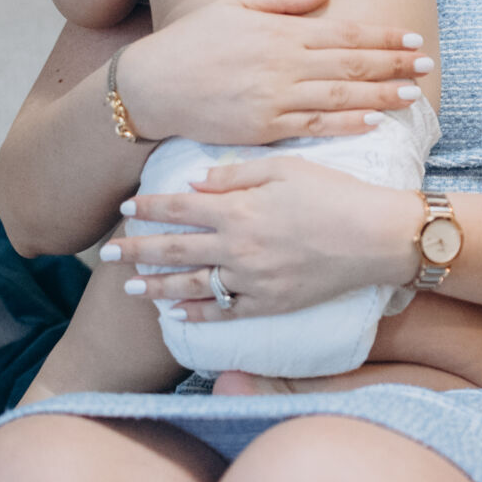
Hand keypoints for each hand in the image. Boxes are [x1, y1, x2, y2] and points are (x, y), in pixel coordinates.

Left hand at [107, 161, 423, 323]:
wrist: (376, 237)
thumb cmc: (335, 193)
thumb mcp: (286, 167)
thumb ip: (236, 175)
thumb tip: (194, 183)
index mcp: (238, 209)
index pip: (178, 208)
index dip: (149, 208)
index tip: (126, 209)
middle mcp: (237, 248)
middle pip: (173, 250)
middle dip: (135, 250)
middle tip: (105, 253)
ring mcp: (252, 280)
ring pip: (191, 286)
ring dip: (155, 287)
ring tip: (130, 287)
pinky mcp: (271, 304)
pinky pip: (225, 312)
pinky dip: (198, 314)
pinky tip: (176, 313)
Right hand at [115, 0, 431, 146]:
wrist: (151, 86)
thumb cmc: (191, 42)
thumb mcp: (234, 5)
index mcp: (279, 32)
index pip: (344, 33)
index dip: (382, 37)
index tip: (411, 38)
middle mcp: (282, 64)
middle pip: (351, 65)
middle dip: (393, 63)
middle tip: (427, 62)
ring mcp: (274, 98)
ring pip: (341, 97)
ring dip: (381, 95)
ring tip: (413, 93)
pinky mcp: (263, 128)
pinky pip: (315, 127)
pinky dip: (347, 124)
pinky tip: (375, 122)